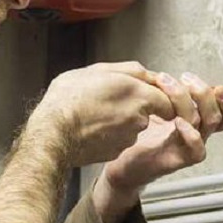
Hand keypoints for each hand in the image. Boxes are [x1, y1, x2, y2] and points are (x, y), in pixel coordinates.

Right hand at [29, 62, 193, 166]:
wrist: (53, 133)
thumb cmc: (70, 99)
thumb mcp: (97, 70)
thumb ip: (130, 70)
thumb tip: (147, 74)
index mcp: (138, 94)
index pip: (168, 99)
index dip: (160, 95)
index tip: (151, 92)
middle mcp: (138, 118)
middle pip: (149, 111)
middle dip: (137, 104)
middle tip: (112, 97)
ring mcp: (128, 137)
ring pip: (133, 125)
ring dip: (121, 118)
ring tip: (97, 110)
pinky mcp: (116, 151)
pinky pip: (120, 139)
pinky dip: (111, 133)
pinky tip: (93, 126)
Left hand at [102, 74, 222, 190]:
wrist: (121, 164)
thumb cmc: (136, 136)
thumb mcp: (152, 106)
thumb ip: (165, 92)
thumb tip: (168, 74)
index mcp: (194, 121)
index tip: (214, 84)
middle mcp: (195, 133)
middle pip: (218, 115)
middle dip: (204, 92)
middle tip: (185, 78)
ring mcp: (187, 146)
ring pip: (206, 124)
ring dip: (188, 100)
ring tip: (168, 86)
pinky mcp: (177, 159)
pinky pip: (197, 150)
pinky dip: (192, 134)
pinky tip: (177, 122)